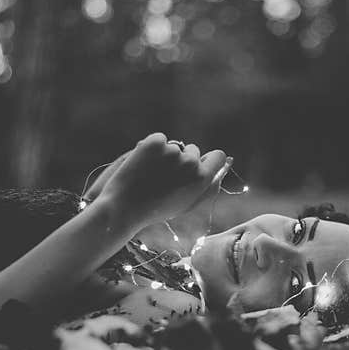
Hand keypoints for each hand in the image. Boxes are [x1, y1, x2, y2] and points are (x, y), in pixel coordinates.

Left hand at [96, 133, 226, 229]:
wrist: (123, 207)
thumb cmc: (155, 210)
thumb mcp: (186, 202)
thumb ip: (206, 185)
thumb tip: (224, 166)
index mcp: (201, 179)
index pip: (218, 157)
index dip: (209, 159)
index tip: (200, 161)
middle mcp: (190, 163)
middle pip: (193, 150)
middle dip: (182, 158)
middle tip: (164, 176)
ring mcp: (172, 151)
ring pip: (173, 146)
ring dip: (164, 154)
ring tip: (149, 174)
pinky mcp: (154, 142)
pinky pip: (159, 139)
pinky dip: (151, 147)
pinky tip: (141, 164)